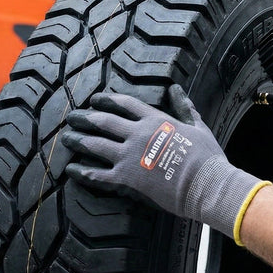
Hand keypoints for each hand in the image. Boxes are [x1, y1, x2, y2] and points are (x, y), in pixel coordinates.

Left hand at [62, 84, 265, 240]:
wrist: (206, 184)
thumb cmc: (207, 157)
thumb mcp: (197, 126)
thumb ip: (184, 106)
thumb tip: (176, 88)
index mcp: (155, 121)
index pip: (125, 104)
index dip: (108, 100)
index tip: (95, 99)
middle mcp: (137, 135)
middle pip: (104, 121)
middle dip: (86, 118)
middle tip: (72, 117)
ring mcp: (129, 156)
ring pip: (96, 145)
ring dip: (79, 140)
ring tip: (66, 138)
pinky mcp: (126, 179)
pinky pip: (99, 174)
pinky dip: (83, 172)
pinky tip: (71, 170)